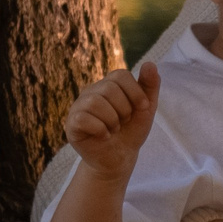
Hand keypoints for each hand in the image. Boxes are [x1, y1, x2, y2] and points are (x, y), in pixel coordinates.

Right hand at [63, 63, 160, 179]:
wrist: (120, 157)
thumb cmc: (131, 130)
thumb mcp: (146, 109)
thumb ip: (150, 86)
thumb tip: (150, 63)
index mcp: (108, 85)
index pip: (120, 75)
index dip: (136, 92)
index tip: (143, 108)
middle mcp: (90, 92)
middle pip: (109, 88)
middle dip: (125, 109)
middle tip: (124, 122)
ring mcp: (78, 107)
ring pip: (95, 102)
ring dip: (112, 120)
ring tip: (114, 129)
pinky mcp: (71, 124)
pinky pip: (83, 119)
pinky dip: (101, 130)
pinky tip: (104, 136)